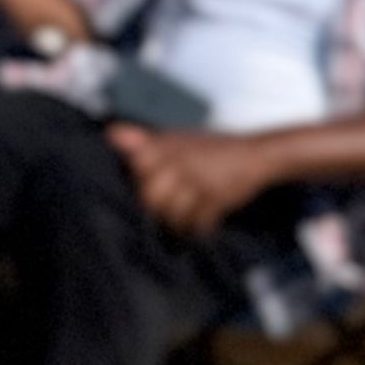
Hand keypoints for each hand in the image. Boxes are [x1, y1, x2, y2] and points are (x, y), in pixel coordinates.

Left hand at [106, 124, 275, 236]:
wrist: (254, 154)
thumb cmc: (210, 148)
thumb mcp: (177, 138)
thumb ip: (145, 142)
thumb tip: (110, 134)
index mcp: (168, 144)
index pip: (138, 166)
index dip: (137, 181)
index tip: (143, 189)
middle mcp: (181, 161)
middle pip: (150, 195)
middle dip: (153, 208)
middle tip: (162, 212)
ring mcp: (199, 181)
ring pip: (171, 213)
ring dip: (174, 223)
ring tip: (179, 224)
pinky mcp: (217, 199)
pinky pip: (197, 223)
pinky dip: (196, 230)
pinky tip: (197, 228)